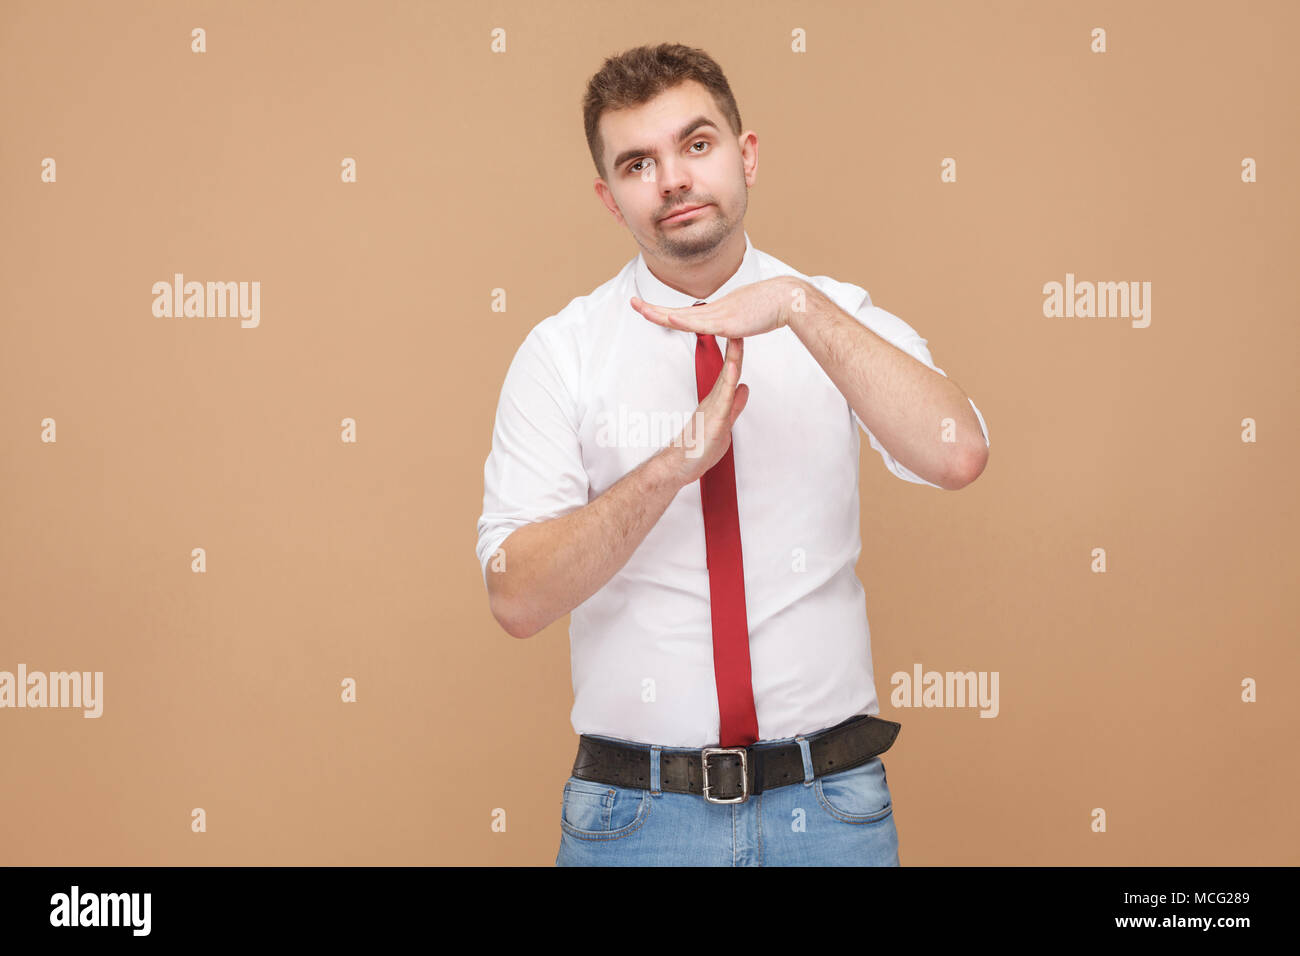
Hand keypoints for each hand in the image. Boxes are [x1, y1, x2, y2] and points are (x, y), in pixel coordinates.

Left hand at [630, 276, 801, 337]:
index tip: (647, 307)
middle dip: (653, 309)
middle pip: (677, 311)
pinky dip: (684, 321)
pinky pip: (702, 324)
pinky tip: (670, 319)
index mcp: (715, 310)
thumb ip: (733, 323)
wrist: (785, 298)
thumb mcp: (744, 317)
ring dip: (662, 314)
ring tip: (642, 310)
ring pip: (684, 316)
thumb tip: (728, 328)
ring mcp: (720, 315)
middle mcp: (713, 310)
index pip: (683, 312)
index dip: (664, 311)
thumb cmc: (769, 308)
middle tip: (633, 303)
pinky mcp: (728, 323)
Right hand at [658, 336, 748, 487]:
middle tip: (740, 324)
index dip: (737, 354)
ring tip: (737, 337)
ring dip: (733, 358)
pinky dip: (729, 381)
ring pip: (726, 379)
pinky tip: (733, 369)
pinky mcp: (714, 419)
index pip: (730, 373)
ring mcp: (713, 408)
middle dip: (735, 347)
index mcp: (717, 400)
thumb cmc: (697, 448)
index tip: (741, 334)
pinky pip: (724, 398)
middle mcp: (714, 400)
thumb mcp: (724, 424)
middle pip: (728, 369)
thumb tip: (743, 389)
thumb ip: (734, 406)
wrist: (678, 465)